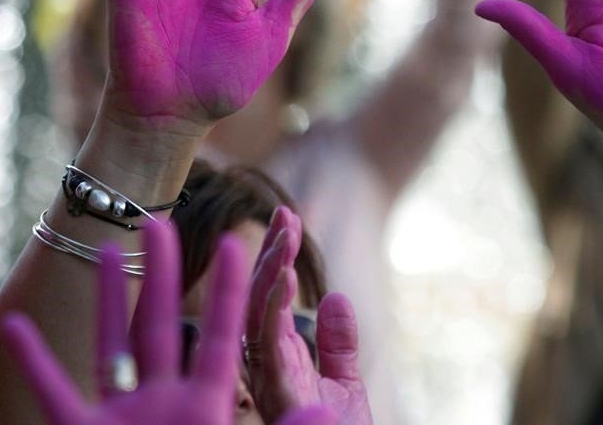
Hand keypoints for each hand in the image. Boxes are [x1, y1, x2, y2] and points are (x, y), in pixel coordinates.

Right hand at [3, 221, 336, 424]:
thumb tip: (327, 414)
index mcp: (208, 410)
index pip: (221, 339)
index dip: (229, 294)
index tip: (238, 244)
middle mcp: (164, 406)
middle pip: (163, 326)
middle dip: (162, 275)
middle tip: (162, 221)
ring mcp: (122, 421)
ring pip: (111, 348)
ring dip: (104, 301)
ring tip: (103, 250)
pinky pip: (55, 396)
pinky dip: (34, 366)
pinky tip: (18, 328)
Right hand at [246, 208, 371, 423]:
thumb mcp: (345, 386)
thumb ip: (338, 344)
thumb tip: (335, 297)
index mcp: (276, 359)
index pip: (270, 297)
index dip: (276, 256)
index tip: (288, 217)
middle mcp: (264, 365)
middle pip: (259, 297)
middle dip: (269, 252)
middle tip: (285, 211)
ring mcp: (267, 378)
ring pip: (257, 311)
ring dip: (269, 267)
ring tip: (286, 230)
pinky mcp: (276, 392)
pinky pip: (266, 341)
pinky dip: (272, 304)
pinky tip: (283, 274)